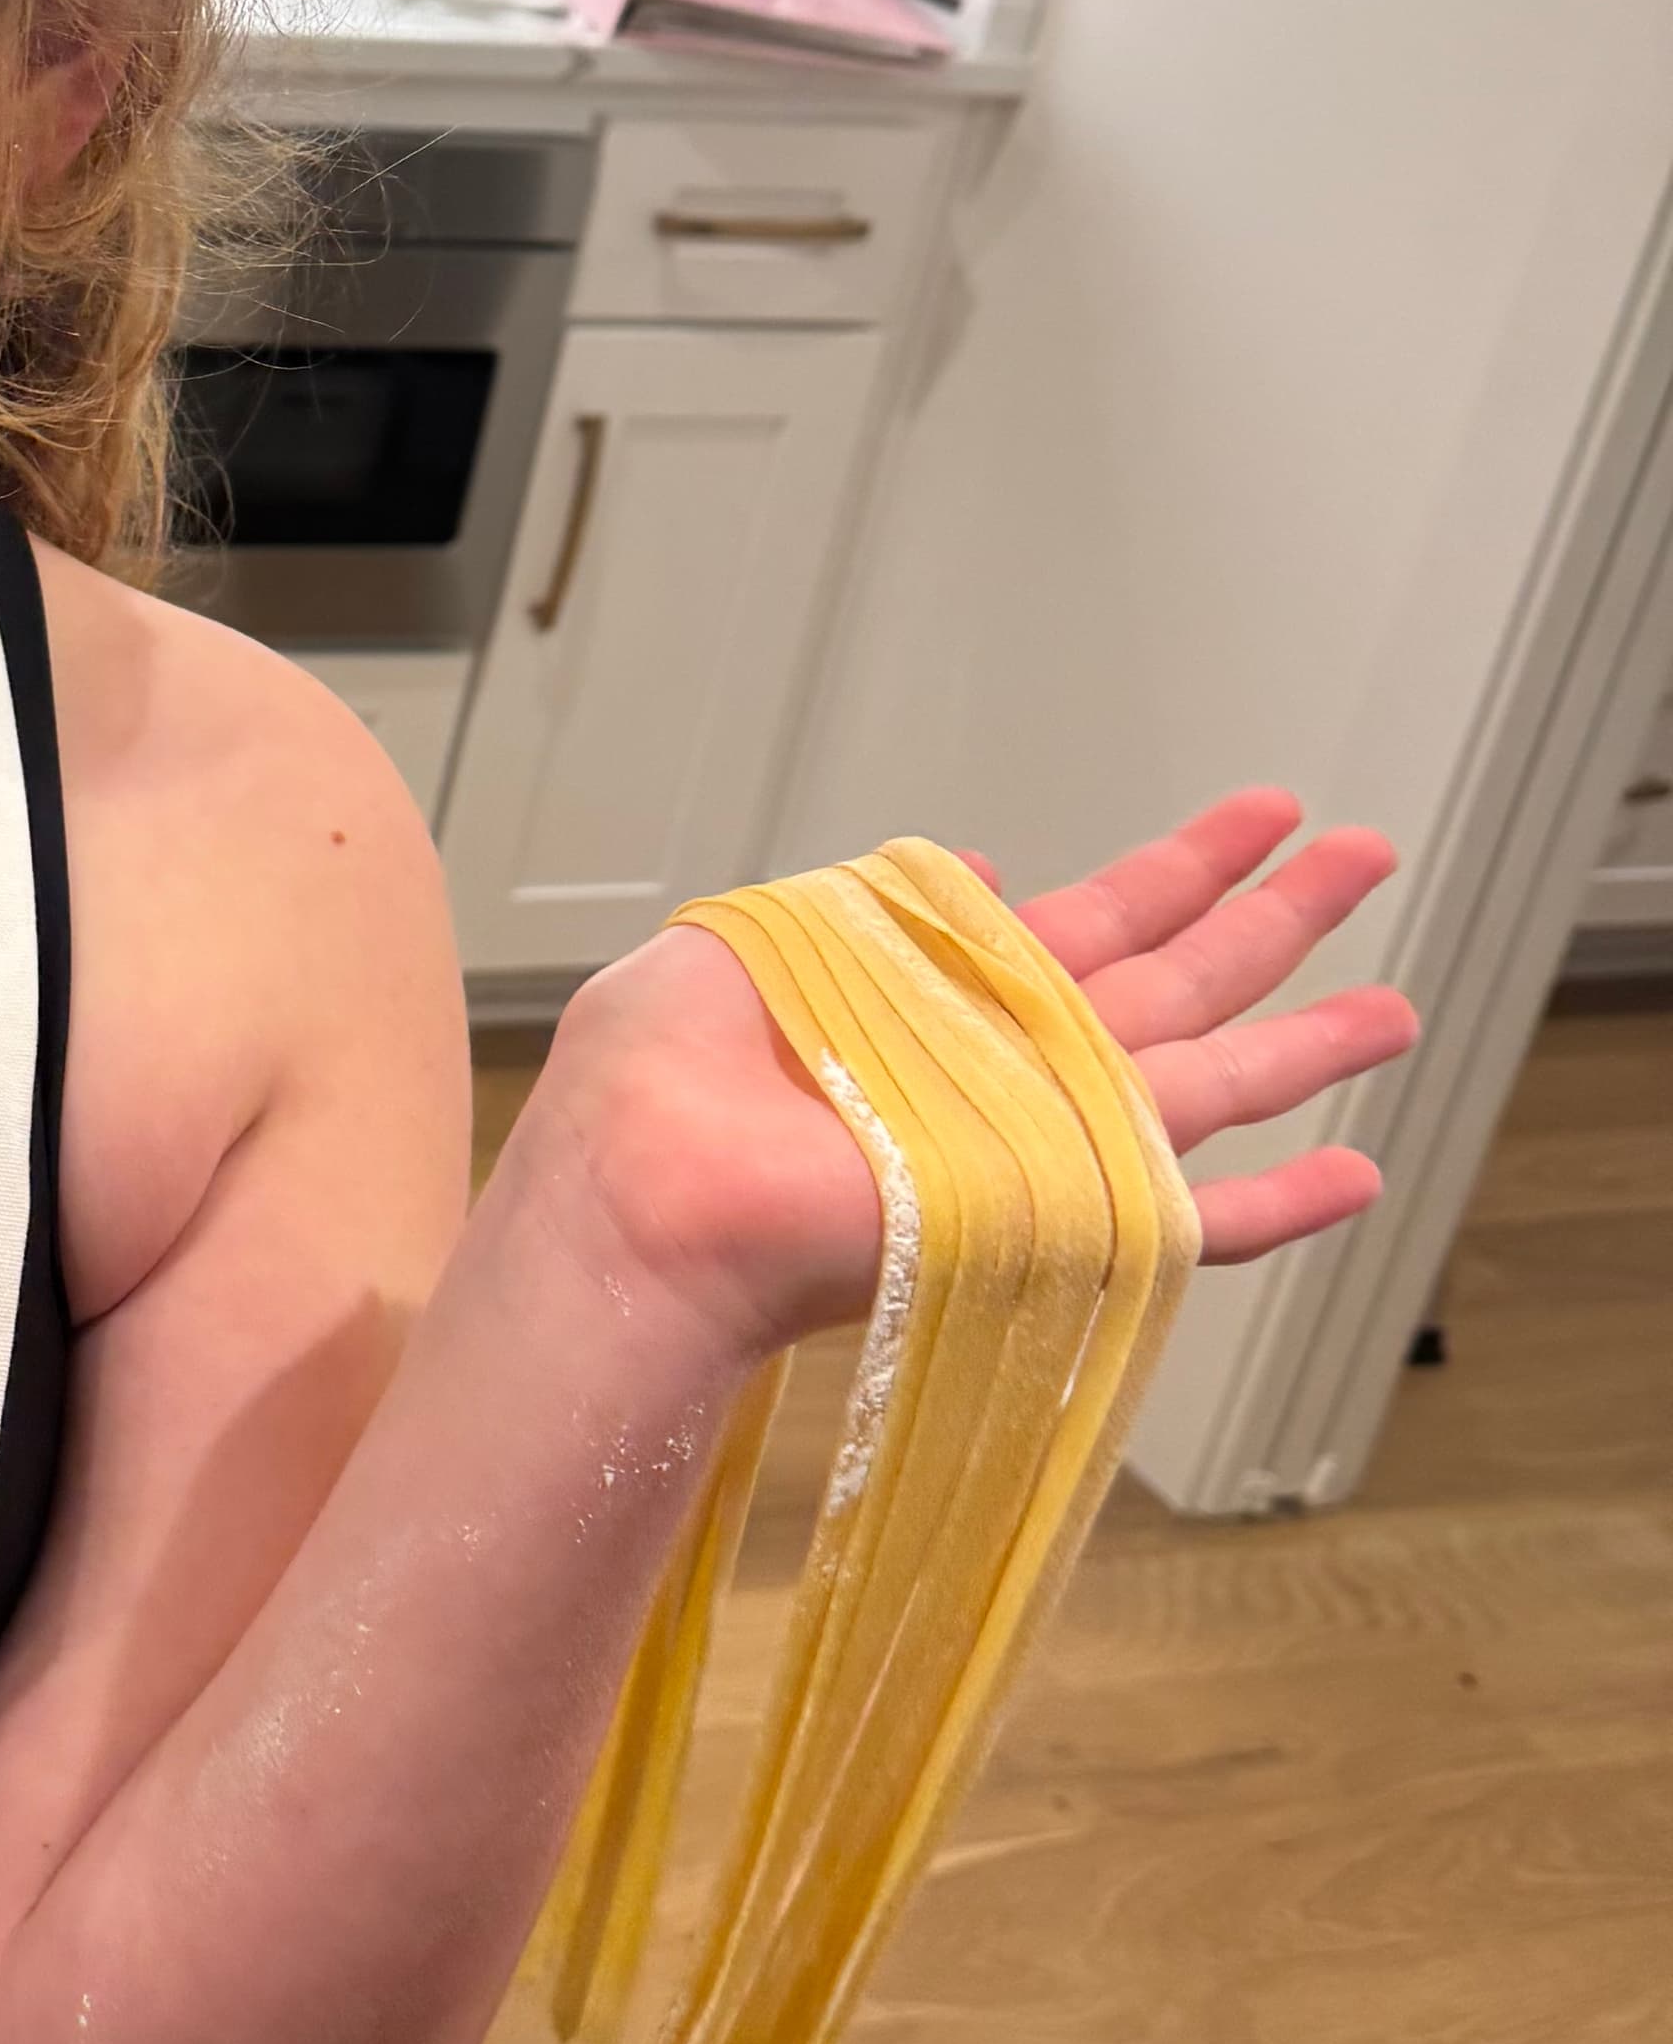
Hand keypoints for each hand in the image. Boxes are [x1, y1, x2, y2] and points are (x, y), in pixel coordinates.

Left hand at [533, 790, 1418, 1357]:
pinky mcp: (1048, 1228)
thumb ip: (872, 904)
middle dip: (1276, 919)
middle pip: (1176, 981)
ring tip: (1398, 1010)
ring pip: (1208, 1084)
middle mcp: (1004, 1067)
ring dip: (1308, 1045)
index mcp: (939, 993)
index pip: (1094, 920)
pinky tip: (1353, 1174)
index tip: (1264, 815)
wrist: (646, 1194)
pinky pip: (1182, 1220)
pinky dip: (1270, 1203)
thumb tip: (971, 867)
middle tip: (1367, 856)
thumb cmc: (659, 1083)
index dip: (1185, 867)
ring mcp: (1036, 1148)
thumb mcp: (761, 942)